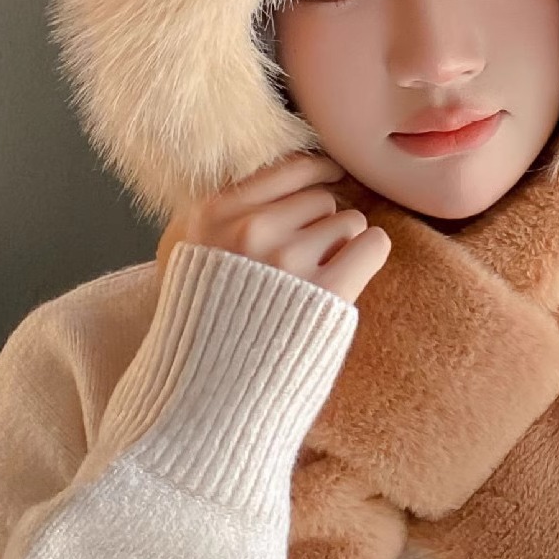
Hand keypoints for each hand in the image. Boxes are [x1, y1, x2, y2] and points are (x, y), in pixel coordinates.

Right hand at [156, 152, 390, 304]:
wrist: (210, 388)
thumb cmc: (203, 321)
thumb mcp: (186, 252)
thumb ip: (221, 212)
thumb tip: (282, 176)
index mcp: (212, 214)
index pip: (287, 170)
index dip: (317, 172)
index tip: (331, 176)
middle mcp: (249, 230)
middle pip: (321, 199)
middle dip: (321, 225)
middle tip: (306, 260)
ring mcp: (287, 260)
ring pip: (348, 221)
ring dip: (343, 245)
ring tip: (317, 278)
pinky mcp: (324, 292)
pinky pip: (372, 244)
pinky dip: (370, 253)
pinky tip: (355, 270)